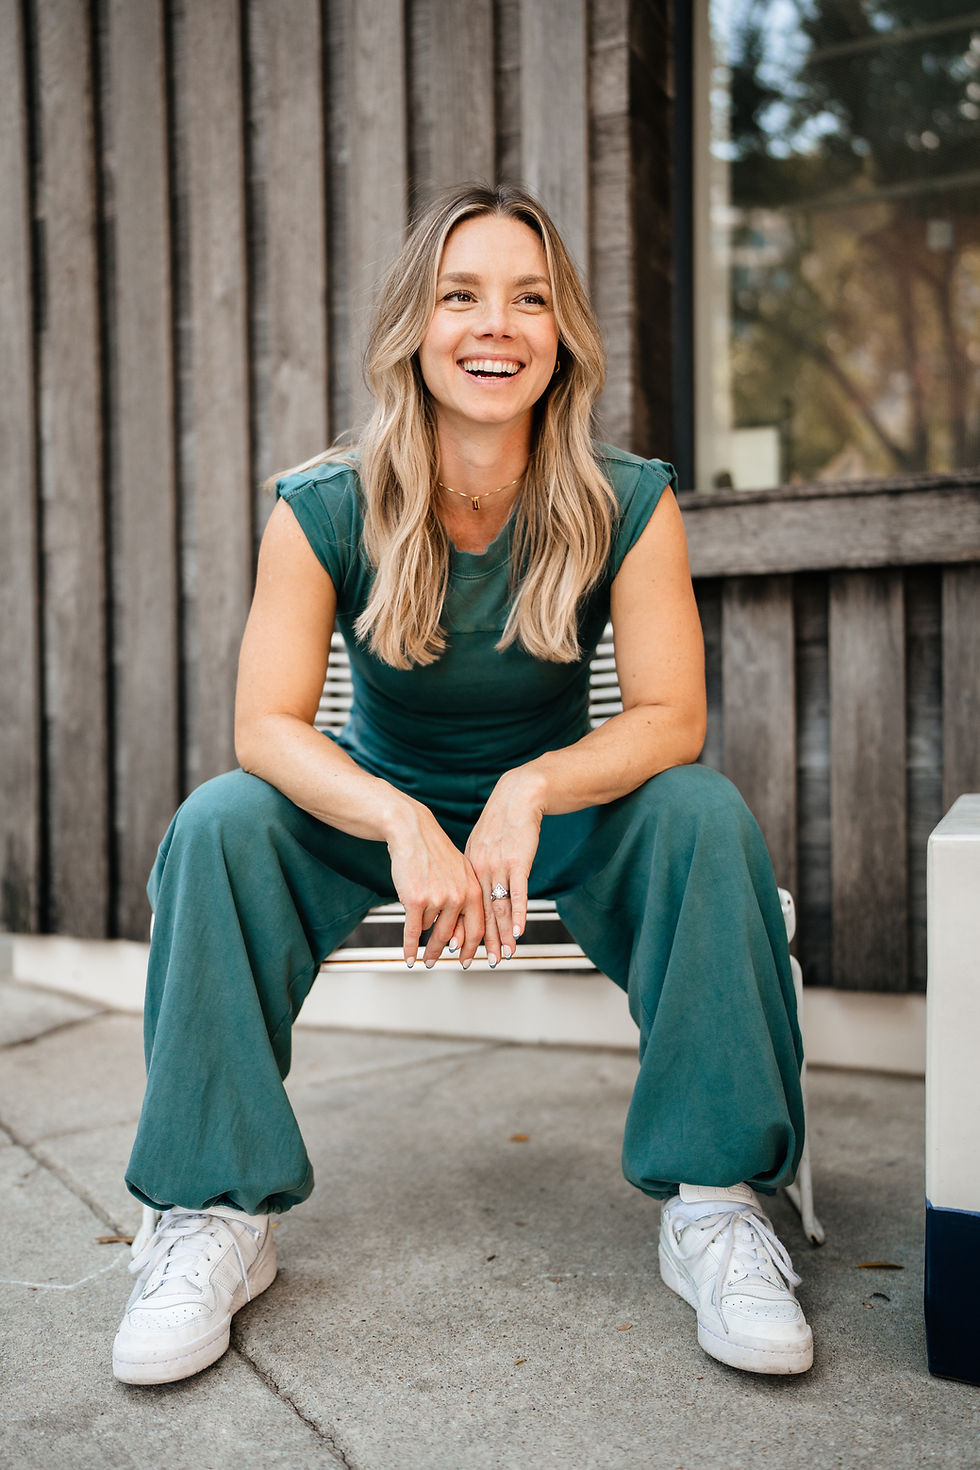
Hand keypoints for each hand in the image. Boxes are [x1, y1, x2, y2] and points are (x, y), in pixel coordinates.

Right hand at [387, 802, 485, 967]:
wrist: (412, 831)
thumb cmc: (432, 851)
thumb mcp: (459, 871)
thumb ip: (464, 897)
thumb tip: (459, 928)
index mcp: (473, 889)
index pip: (477, 928)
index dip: (472, 948)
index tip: (468, 961)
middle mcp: (459, 895)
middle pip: (454, 936)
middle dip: (447, 953)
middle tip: (441, 964)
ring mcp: (438, 899)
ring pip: (430, 928)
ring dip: (425, 933)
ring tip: (424, 944)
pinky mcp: (416, 900)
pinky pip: (413, 932)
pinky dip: (410, 948)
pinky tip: (409, 957)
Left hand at [464, 767, 546, 964]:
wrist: (517, 798)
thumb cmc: (502, 824)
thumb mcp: (481, 847)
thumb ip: (477, 869)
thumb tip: (472, 890)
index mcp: (469, 868)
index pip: (464, 906)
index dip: (461, 931)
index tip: (458, 952)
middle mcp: (480, 870)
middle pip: (479, 913)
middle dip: (479, 942)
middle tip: (476, 964)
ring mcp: (499, 867)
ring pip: (498, 908)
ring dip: (501, 935)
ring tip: (503, 956)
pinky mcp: (518, 862)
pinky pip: (517, 893)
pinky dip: (517, 914)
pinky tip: (518, 931)